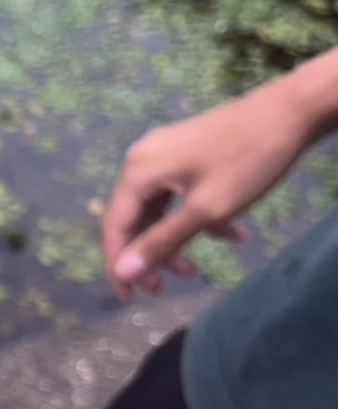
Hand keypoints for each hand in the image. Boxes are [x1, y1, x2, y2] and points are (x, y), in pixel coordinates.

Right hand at [101, 81, 314, 299]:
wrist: (294, 110)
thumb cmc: (249, 160)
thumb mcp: (206, 209)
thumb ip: (162, 243)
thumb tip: (122, 272)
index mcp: (139, 171)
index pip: (115, 226)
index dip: (118, 265)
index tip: (129, 297)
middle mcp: (143, 160)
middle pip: (136, 219)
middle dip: (150, 256)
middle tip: (163, 289)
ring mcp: (166, 154)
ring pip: (160, 210)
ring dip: (176, 241)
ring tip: (196, 269)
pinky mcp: (187, 152)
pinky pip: (180, 194)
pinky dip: (197, 218)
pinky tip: (231, 232)